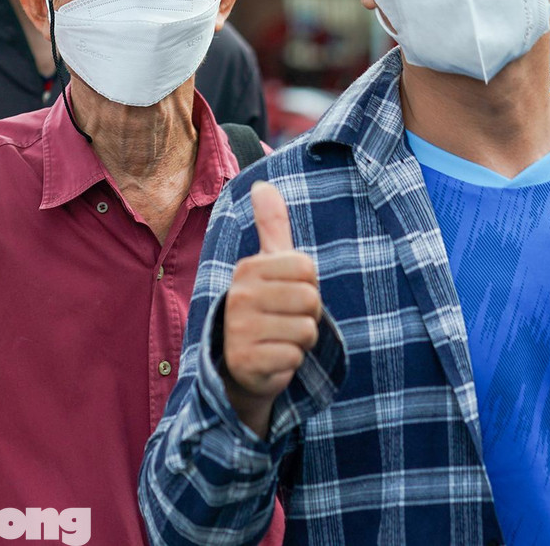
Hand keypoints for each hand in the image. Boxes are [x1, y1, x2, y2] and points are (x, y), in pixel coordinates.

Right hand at [221, 181, 322, 438]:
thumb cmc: (263, 308)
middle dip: (307, 316)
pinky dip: (289, 362)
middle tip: (284, 320)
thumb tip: (262, 184)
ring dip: (299, 341)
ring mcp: (240, 328)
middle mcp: (239, 295)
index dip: (308, 285)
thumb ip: (271, 225)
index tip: (288, 294)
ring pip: (306, 331)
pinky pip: (294, 357)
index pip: (307, 268)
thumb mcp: (266, 265)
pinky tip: (272, 359)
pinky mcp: (246, 361)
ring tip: (278, 339)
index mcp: (248, 268)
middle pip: (310, 300)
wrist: (238, 364)